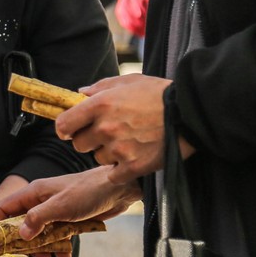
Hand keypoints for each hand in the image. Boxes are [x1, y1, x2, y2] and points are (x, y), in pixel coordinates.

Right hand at [0, 165, 140, 244]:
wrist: (118, 188)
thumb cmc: (88, 191)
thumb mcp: (60, 206)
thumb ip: (38, 218)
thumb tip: (21, 235)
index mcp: (34, 193)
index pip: (5, 207)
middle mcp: (41, 201)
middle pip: (21, 223)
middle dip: (24, 242)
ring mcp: (55, 210)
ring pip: (40, 232)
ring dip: (43, 246)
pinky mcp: (69, 218)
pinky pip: (57, 235)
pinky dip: (60, 246)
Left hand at [55, 74, 189, 184]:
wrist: (191, 112)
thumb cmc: (160, 93)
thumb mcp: (129, 81)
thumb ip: (100, 87)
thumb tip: (79, 93)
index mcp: (100, 104)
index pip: (64, 124)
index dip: (65, 128)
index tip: (72, 130)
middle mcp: (106, 127)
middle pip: (79, 144)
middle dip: (89, 140)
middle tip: (107, 134)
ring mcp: (119, 149)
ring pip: (98, 159)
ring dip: (107, 153)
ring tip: (128, 142)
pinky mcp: (134, 166)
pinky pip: (114, 175)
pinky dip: (121, 170)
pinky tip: (134, 157)